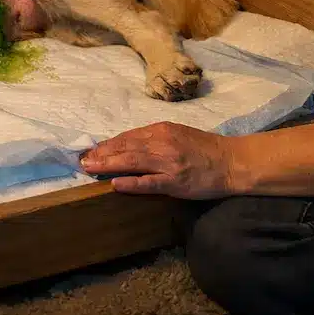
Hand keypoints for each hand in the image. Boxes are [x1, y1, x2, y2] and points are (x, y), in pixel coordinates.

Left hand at [79, 121, 237, 199]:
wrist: (231, 161)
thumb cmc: (204, 148)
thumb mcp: (177, 134)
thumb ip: (154, 138)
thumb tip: (127, 144)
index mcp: (161, 130)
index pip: (127, 137)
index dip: (107, 144)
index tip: (90, 151)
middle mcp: (162, 143)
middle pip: (125, 147)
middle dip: (102, 154)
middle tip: (82, 160)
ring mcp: (169, 162)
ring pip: (133, 162)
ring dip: (109, 165)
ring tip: (90, 168)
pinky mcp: (176, 181)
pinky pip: (150, 182)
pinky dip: (132, 183)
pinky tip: (115, 184)